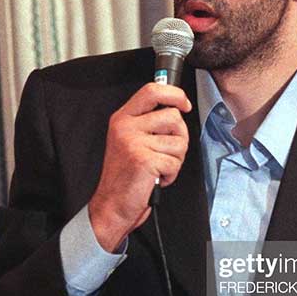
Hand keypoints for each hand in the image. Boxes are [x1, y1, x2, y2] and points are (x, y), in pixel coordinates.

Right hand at [88, 82, 191, 251]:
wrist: (112, 205)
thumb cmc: (124, 176)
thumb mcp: (129, 140)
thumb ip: (147, 122)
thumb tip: (176, 108)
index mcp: (122, 118)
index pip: (152, 90)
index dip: (175, 94)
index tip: (184, 104)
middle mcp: (126, 127)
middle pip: (173, 116)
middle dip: (179, 137)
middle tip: (166, 152)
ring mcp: (134, 143)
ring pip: (179, 142)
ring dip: (175, 159)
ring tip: (157, 167)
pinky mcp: (144, 160)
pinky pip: (175, 162)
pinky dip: (171, 174)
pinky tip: (156, 177)